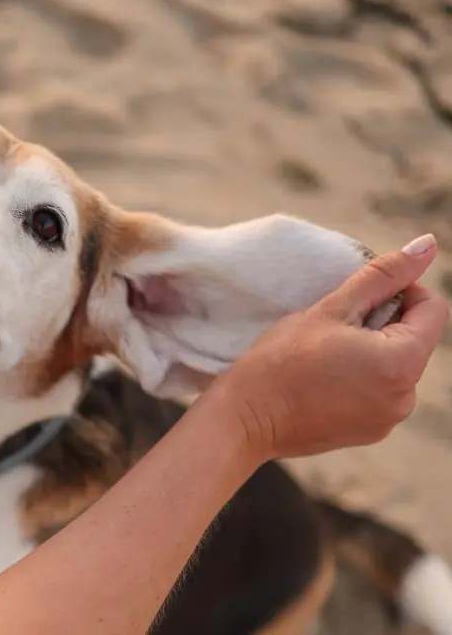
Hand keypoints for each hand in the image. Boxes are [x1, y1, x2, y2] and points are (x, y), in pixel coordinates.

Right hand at [210, 233, 449, 460]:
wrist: (244, 418)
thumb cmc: (280, 360)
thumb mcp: (330, 309)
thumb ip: (381, 276)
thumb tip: (426, 245)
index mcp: (401, 362)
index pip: (433, 309)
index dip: (401, 292)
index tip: (359, 297)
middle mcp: (406, 397)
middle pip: (413, 339)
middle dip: (382, 325)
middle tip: (332, 328)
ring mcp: (388, 419)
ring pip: (394, 366)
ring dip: (371, 352)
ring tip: (323, 356)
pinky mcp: (370, 432)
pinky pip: (379, 392)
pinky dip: (360, 380)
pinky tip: (322, 380)